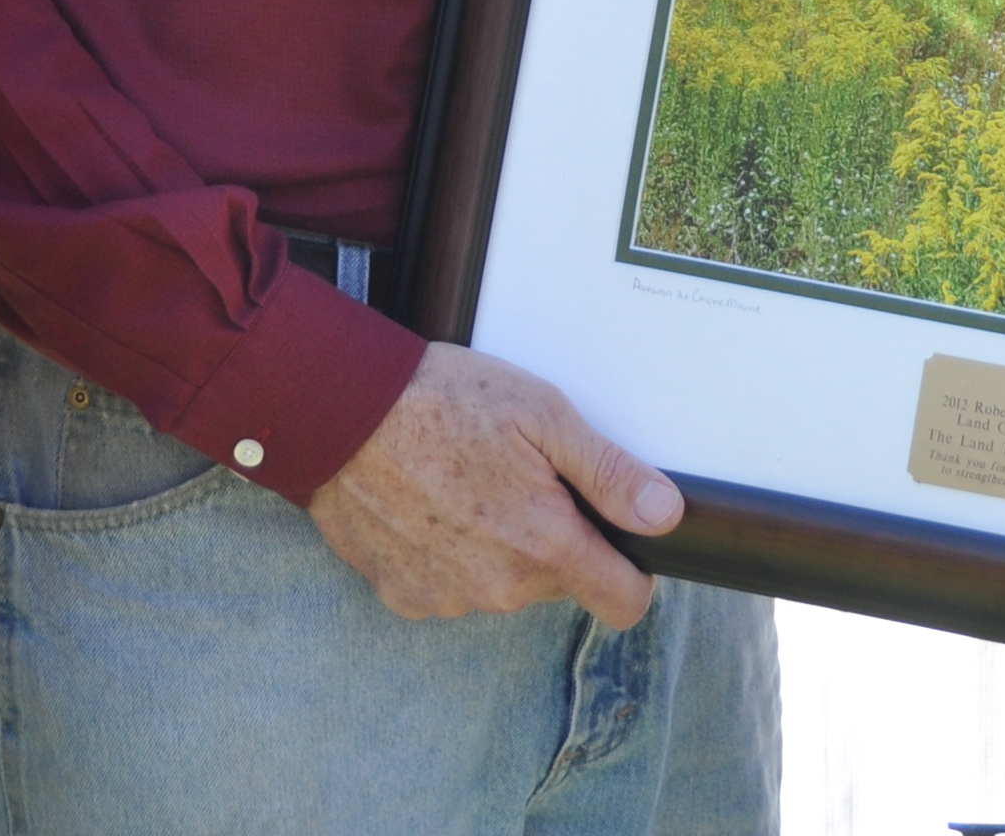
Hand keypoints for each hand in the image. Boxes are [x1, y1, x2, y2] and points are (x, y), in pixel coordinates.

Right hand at [305, 342, 679, 627]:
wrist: (339, 413)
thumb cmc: (442, 401)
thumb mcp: (543, 415)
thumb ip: (609, 472)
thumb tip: (665, 515)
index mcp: (545, 546)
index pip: (622, 603)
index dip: (632, 571)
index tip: (617, 536)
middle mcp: (500, 589)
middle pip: (559, 583)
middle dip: (555, 539)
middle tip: (522, 476)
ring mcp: (449, 598)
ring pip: (504, 584)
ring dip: (500, 547)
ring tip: (468, 482)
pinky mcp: (404, 596)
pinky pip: (452, 586)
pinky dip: (450, 555)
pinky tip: (430, 505)